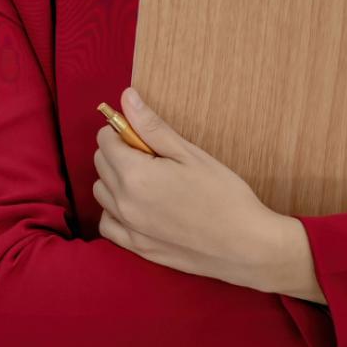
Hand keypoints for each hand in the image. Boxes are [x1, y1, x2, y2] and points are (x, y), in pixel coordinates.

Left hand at [90, 88, 315, 299]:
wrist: (245, 246)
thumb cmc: (224, 196)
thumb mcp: (190, 154)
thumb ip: (152, 127)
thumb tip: (127, 98)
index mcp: (135, 175)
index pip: (105, 140)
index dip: (122, 130)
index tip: (143, 134)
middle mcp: (124, 203)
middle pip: (101, 164)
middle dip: (118, 152)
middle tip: (152, 155)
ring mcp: (129, 229)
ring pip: (102, 194)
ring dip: (115, 180)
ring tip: (148, 180)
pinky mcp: (138, 248)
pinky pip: (108, 225)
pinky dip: (115, 211)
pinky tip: (138, 205)